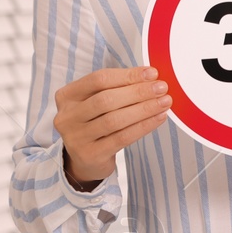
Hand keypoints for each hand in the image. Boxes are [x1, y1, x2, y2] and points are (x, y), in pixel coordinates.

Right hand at [55, 66, 170, 184]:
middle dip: (138, 92)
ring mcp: (76, 137)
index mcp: (67, 96)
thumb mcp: (97, 102)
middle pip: (106, 99)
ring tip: (164, 102)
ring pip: (114, 120)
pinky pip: (121, 138)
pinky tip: (159, 118)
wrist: (86, 159)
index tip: (152, 73)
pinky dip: (143, 126)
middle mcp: (67, 116)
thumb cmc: (96, 122)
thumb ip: (118, 88)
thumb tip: (151, 77)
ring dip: (144, 109)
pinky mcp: (90, 154)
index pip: (98, 80)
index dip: (127, 75)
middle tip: (162, 88)